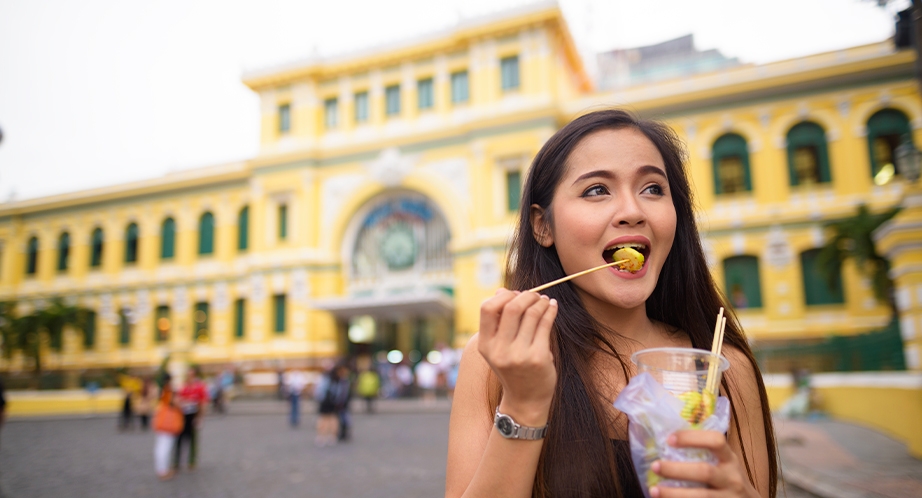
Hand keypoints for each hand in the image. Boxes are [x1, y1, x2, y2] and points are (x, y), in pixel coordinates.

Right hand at [478, 289, 557, 423]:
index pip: (487, 308)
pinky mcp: (538, 358)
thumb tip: (502, 290)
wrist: (526, 400)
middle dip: (527, 295)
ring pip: (532, 314)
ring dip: (541, 301)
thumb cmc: (513, 368)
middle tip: (535, 295)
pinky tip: (552, 307)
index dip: (503, 296)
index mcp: (486, 345)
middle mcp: (500, 350)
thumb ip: (498, 321)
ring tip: (544, 300)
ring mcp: (519, 355)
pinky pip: (545, 325)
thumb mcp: (498, 348)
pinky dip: (550, 311)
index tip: (515, 295)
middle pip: (512, 307)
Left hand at [649, 431, 757, 497]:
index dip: (692, 438)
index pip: (716, 441)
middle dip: (677, 469)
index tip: (669, 439)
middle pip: (704, 472)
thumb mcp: (724, 463)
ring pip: (700, 496)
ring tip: (654, 490)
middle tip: (655, 466)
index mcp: (729, 459)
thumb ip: (704, 454)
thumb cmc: (728, 479)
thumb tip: (665, 444)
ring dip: (674, 493)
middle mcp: (731, 478)